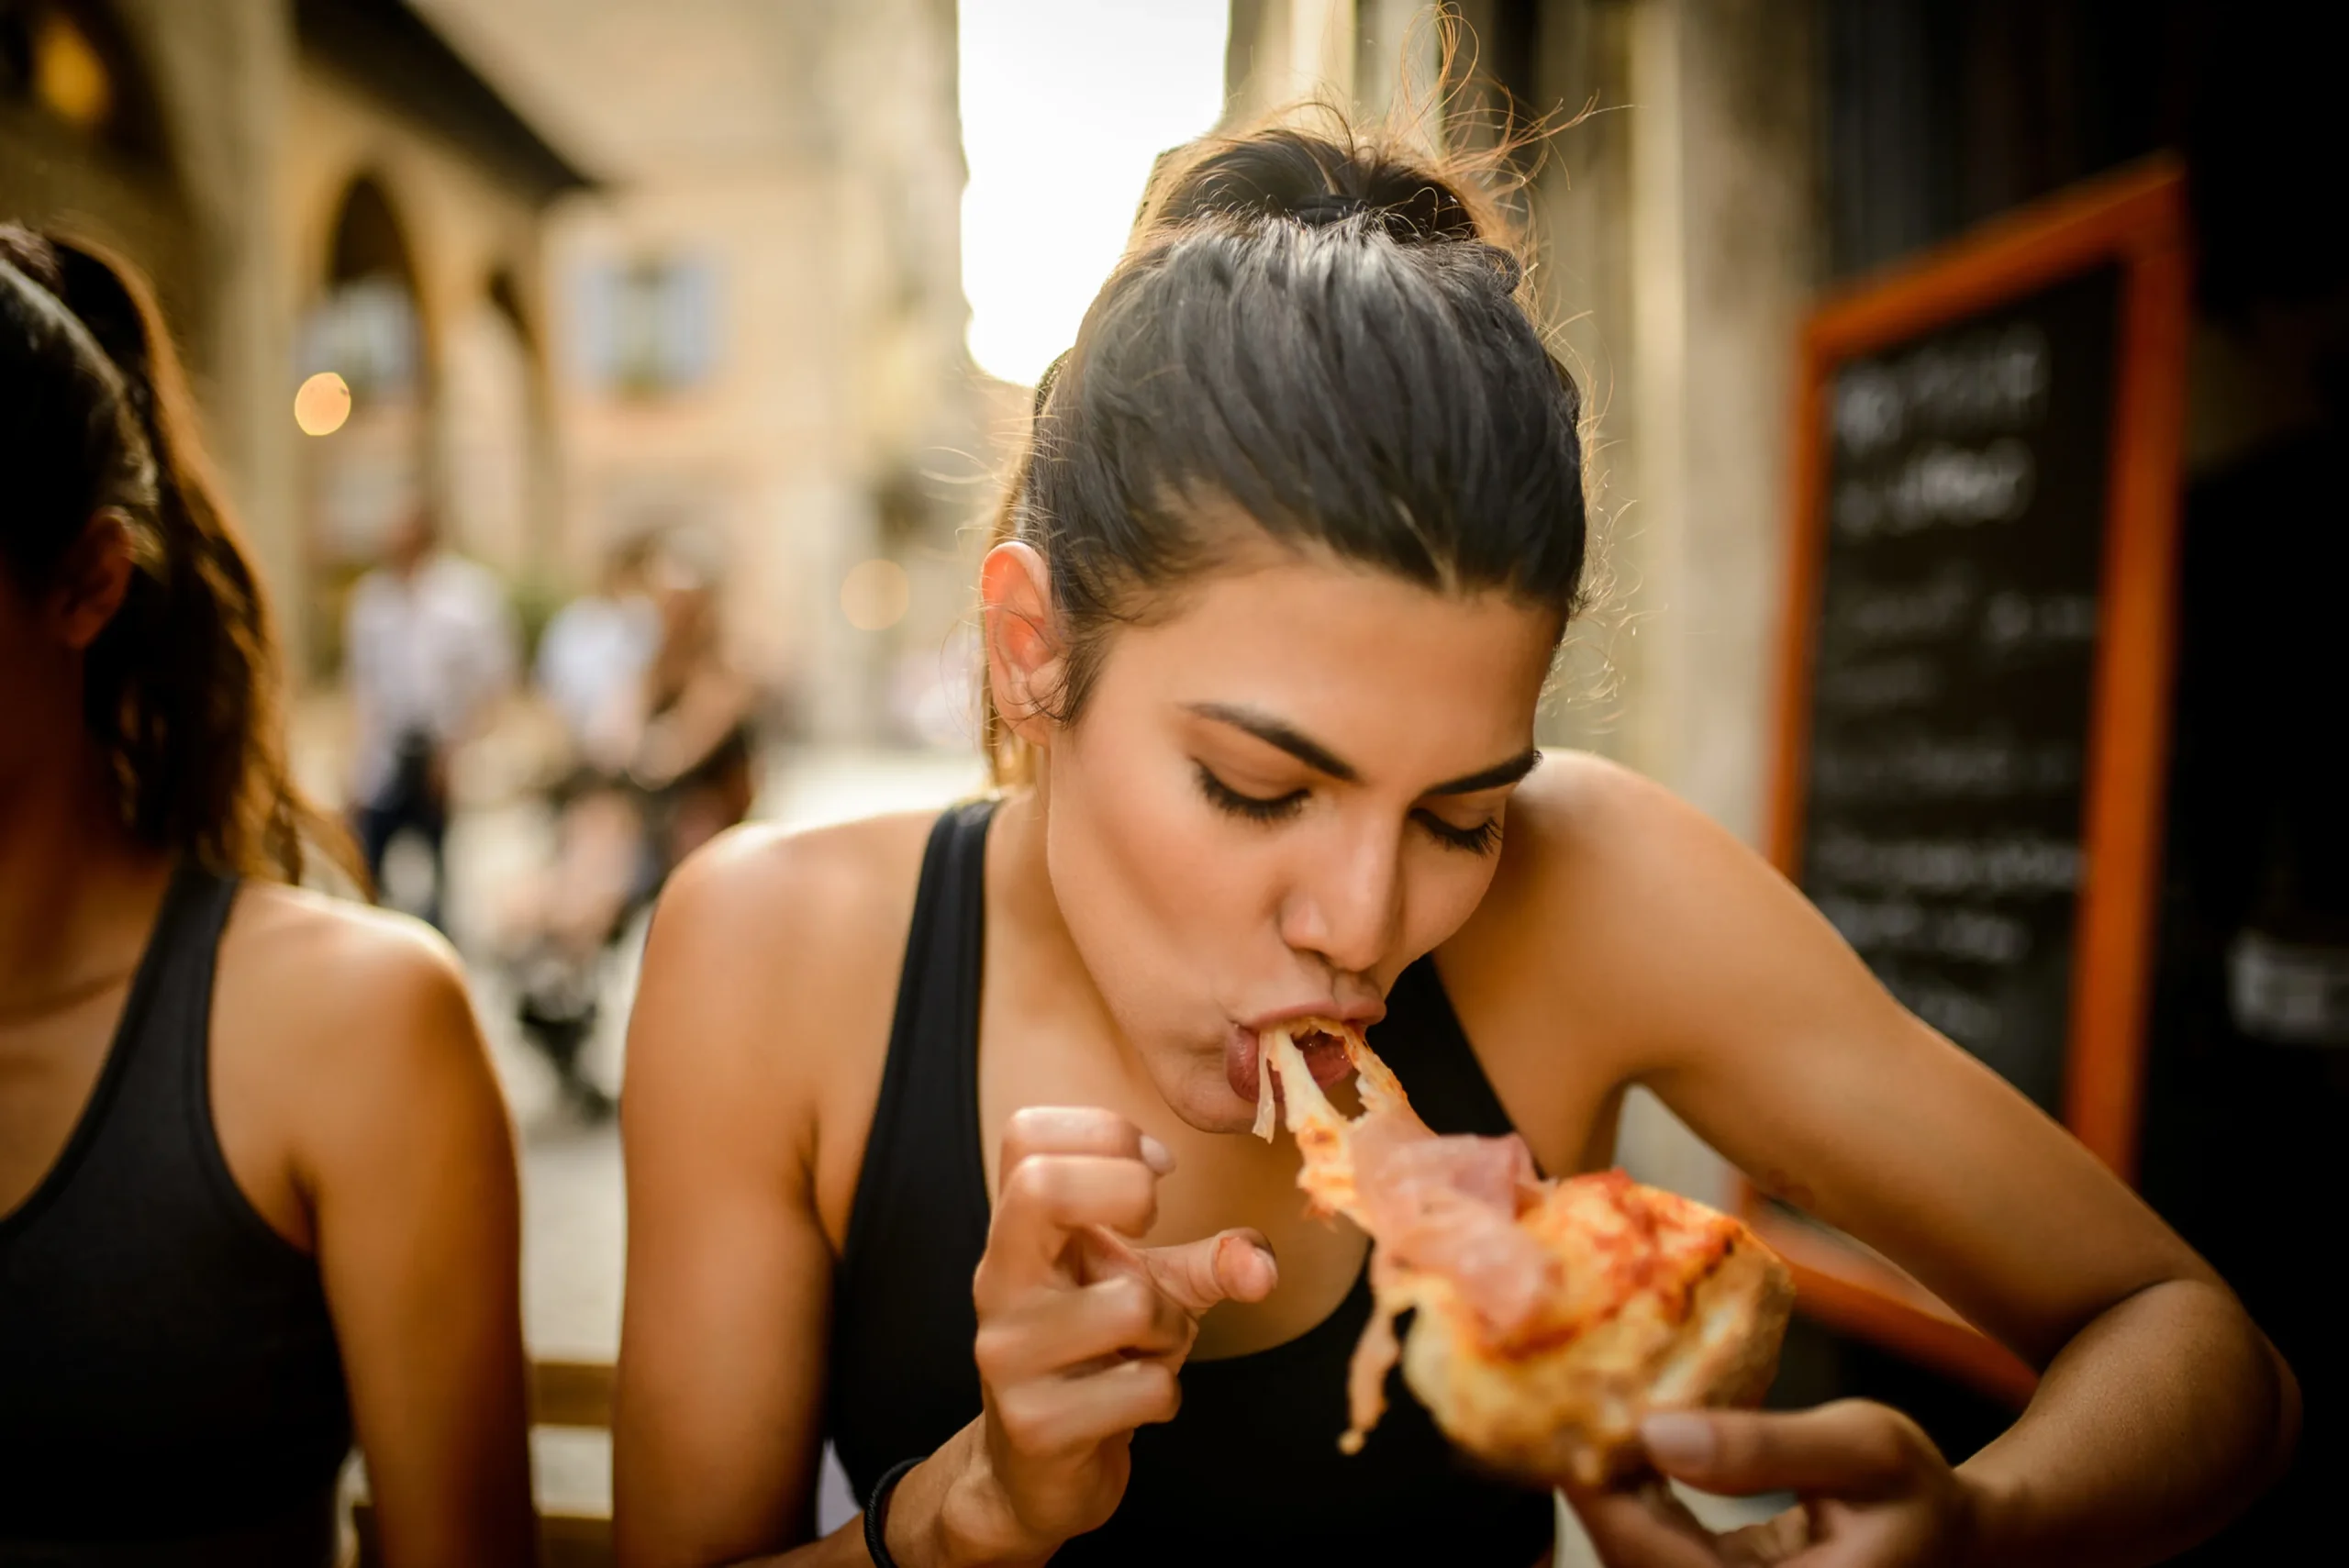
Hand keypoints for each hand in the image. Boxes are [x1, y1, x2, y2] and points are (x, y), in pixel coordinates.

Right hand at [916, 1107, 1277, 1564]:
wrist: (1034, 1471)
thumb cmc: (1093, 1356)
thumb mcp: (1152, 1289)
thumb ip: (1213, 1261)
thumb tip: (1261, 1265)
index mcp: (1017, 1233)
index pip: (1027, 1133)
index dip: (1106, 1132)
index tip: (1154, 1170)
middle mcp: (998, 1282)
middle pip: (1041, 1184)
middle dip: (1129, 1197)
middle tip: (1149, 1234)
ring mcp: (1008, 1353)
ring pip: (1132, 1302)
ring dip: (1172, 1329)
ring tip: (1146, 1349)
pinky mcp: (1036, 1425)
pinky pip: (1146, 1387)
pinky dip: (1164, 1396)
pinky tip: (1132, 1405)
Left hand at [1566, 1402, 1980, 1567]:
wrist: (1953, 1541)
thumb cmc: (1915, 1492)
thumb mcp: (1865, 1450)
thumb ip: (1766, 1447)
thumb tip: (1657, 1434)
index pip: (1651, 1557)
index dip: (1600, 1491)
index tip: (1571, 1420)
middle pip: (1630, 1562)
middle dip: (1595, 1484)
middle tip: (1568, 1401)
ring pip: (1636, 1559)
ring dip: (1611, 1491)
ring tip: (1594, 1412)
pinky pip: (1657, 1554)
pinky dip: (1636, 1502)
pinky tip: (1631, 1445)